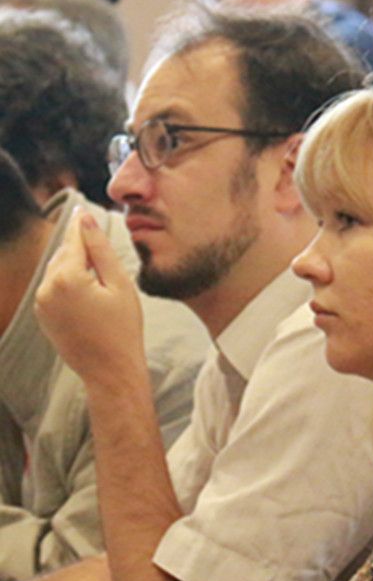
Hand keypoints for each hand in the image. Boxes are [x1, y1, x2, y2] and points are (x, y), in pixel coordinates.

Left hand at [35, 208, 144, 382]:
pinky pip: (53, 287)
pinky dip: (68, 283)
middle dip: (81, 250)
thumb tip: (86, 220)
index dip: (82, 225)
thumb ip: (101, 249)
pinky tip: (89, 297)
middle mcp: (47, 288)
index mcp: (68, 278)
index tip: (83, 209)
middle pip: (64, 253)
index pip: (74, 239)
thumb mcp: (120, 285)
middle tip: (105, 259)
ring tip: (101, 283)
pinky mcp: (42, 314)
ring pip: (57, 269)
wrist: (109, 371)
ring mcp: (41, 303)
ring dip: (75, 267)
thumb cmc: (123, 330)